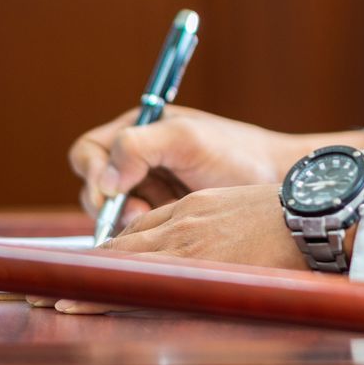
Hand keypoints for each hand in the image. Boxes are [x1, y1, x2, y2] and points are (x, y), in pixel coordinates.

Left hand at [32, 185, 313, 314]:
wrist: (315, 218)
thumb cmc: (287, 217)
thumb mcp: (239, 209)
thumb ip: (208, 222)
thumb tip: (191, 246)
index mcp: (193, 210)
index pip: (138, 233)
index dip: (107, 251)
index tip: (84, 265)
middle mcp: (181, 226)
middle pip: (120, 248)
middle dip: (80, 266)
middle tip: (40, 282)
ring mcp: (186, 247)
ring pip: (121, 264)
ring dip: (81, 281)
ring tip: (47, 296)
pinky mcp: (195, 266)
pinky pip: (139, 281)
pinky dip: (103, 289)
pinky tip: (77, 299)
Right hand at [66, 105, 363, 227]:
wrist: (275, 181)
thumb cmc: (235, 152)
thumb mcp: (187, 140)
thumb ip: (139, 147)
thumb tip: (105, 177)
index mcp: (138, 130)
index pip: (88, 151)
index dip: (93, 171)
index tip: (113, 190)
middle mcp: (137, 159)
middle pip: (93, 185)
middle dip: (109, 203)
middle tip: (140, 214)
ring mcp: (148, 189)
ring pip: (112, 213)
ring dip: (127, 221)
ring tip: (158, 219)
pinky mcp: (162, 215)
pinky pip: (135, 230)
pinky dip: (142, 234)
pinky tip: (164, 233)